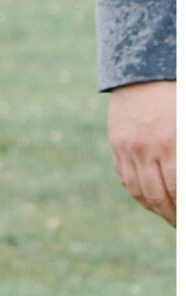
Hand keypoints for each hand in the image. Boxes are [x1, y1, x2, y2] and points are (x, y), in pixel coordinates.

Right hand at [108, 81, 175, 224]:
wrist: (145, 70)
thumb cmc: (176, 97)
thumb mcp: (185, 127)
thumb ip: (182, 159)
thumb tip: (181, 186)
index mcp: (172, 143)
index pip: (178, 191)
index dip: (182, 211)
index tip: (184, 222)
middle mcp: (147, 148)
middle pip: (158, 196)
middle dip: (172, 216)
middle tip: (179, 225)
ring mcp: (128, 147)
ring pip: (139, 191)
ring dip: (155, 209)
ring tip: (167, 215)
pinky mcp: (116, 144)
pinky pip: (125, 178)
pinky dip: (137, 194)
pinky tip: (150, 199)